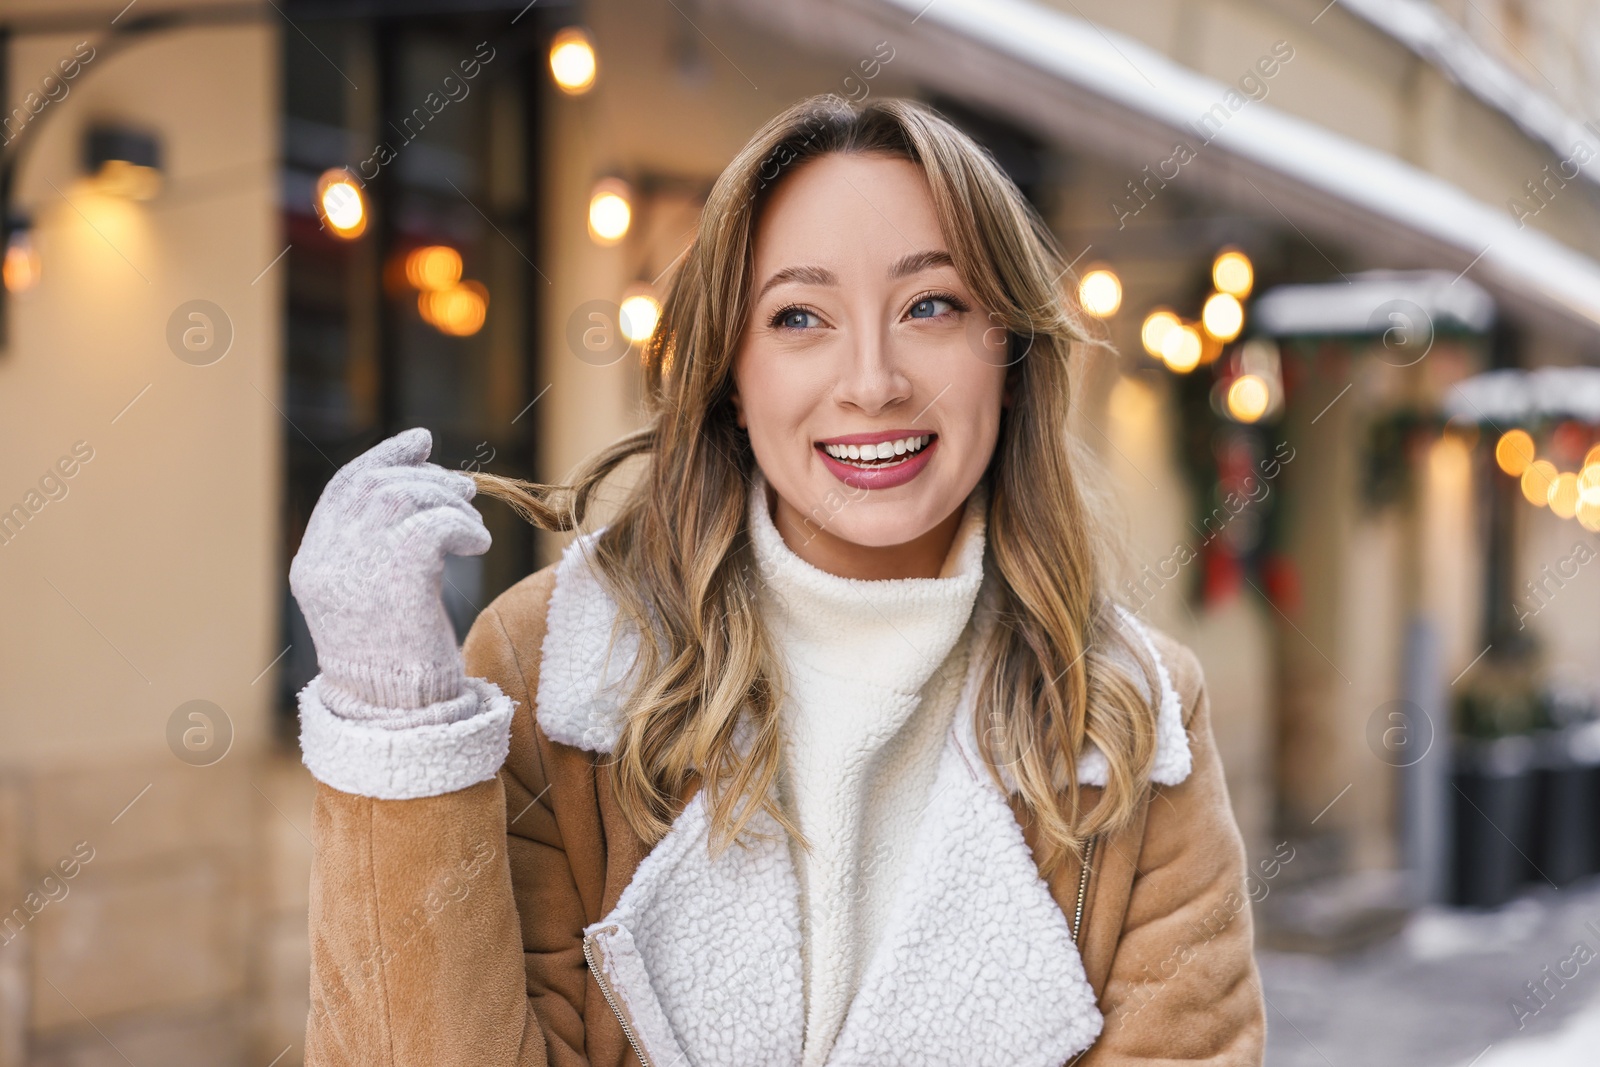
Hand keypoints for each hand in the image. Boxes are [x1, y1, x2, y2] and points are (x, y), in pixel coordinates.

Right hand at [289, 428, 491, 719]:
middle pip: (377, 486)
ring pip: (405, 499)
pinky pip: (434, 524)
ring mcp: (357, 570)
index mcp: (312, 564)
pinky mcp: (397, 579)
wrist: (399, 715)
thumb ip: (377, 547)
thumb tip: (420, 481)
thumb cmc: (396, 662)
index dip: (383, 459)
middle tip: (462, 486)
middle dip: (424, 476)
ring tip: (471, 524)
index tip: (420, 443)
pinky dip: (462, 525)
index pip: (343, 490)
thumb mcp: (372, 597)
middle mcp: (326, 562)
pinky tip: (476, 544)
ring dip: (448, 502)